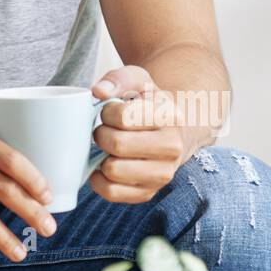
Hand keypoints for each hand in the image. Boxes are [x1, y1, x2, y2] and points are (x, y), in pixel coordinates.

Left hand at [89, 66, 191, 203]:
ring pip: (113, 170)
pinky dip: (98, 180)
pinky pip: (111, 192)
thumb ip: (117, 78)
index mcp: (170, 117)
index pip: (124, 117)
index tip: (110, 111)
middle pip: (117, 144)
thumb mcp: (138, 80)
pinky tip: (102, 166)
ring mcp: (163, 174)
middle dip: (101, 134)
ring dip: (100, 157)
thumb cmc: (149, 103)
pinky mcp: (149, 192)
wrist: (171, 131)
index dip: (107, 112)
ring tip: (107, 147)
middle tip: (105, 130)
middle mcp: (172, 148)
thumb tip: (98, 91)